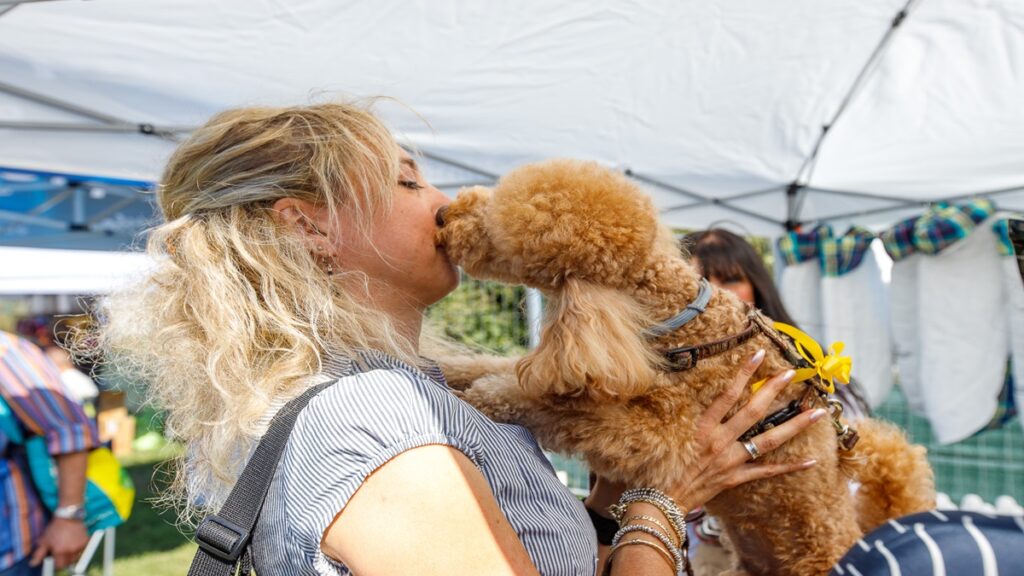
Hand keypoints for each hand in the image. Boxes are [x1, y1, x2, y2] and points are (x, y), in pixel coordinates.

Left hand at [30, 517, 88, 568]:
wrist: (68, 516)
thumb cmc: (55, 528)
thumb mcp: (44, 541)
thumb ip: (39, 554)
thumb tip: (33, 563)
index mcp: (59, 551)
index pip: (59, 565)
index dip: (56, 563)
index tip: (55, 558)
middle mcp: (70, 550)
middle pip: (68, 562)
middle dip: (64, 560)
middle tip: (61, 552)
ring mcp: (79, 546)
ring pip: (75, 557)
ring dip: (71, 555)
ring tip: (67, 545)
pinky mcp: (86, 541)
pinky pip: (82, 550)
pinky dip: (78, 548)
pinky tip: (73, 542)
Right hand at [665, 349, 824, 512]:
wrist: (665, 498)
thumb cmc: (662, 465)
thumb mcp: (671, 433)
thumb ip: (686, 413)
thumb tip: (693, 391)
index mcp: (704, 427)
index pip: (728, 394)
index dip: (744, 373)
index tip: (758, 354)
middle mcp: (721, 441)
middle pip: (753, 412)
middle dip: (773, 391)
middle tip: (791, 374)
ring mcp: (732, 460)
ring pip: (769, 440)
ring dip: (794, 426)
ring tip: (816, 413)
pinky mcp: (737, 478)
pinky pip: (768, 472)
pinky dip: (790, 467)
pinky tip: (811, 461)